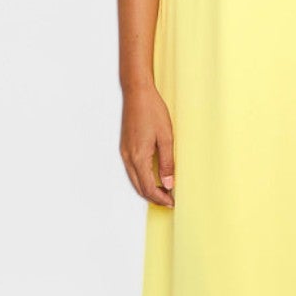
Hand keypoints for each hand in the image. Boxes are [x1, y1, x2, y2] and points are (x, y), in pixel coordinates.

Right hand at [121, 85, 175, 206]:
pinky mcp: (124, 147)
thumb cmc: (152, 111)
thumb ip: (167, 163)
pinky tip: (152, 177)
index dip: (160, 197)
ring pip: (134, 180)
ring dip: (147, 189)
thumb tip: (168, 184)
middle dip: (153, 197)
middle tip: (169, 200)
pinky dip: (141, 179)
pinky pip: (131, 170)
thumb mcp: (166, 137)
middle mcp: (128, 157)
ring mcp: (124, 152)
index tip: (172, 202)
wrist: (137, 94)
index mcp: (138, 156)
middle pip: (138, 187)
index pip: (148, 187)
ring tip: (163, 191)